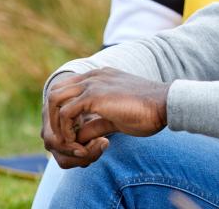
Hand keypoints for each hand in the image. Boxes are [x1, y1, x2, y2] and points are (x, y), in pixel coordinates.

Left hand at [42, 68, 169, 167]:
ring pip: (54, 100)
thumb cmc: (147, 112)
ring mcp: (92, 83)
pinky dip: (65, 131)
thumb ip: (95, 123)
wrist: (165, 105)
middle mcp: (93, 76)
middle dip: (53, 117)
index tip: (71, 134)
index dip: (63, 113)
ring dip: (56, 124)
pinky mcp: (94, 96)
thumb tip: (78, 136)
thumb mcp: (115, 118)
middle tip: (64, 139)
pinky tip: (77, 143)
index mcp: (100, 77)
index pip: (67, 89)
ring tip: (68, 142)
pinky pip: (65, 114)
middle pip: (55, 92)